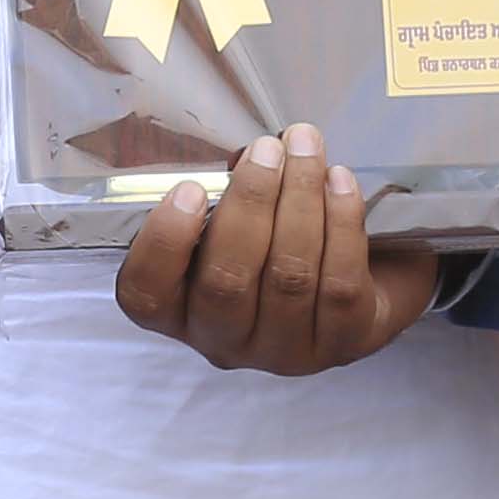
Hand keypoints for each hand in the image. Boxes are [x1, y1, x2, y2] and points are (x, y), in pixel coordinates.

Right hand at [115, 127, 438, 376]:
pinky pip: (340, 282)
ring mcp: (284, 351)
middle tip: (267, 150)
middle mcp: (225, 341)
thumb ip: (222, 202)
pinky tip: (340, 180)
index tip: (191, 188)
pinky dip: (342, 222)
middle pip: (226, 280)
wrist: (352, 294)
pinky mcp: (341, 344)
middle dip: (249, 202)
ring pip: (288, 275)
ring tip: (306, 147)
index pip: (147, 294)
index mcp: (179, 312)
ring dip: (299, 199)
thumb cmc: (272, 248)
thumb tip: (248, 157)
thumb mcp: (231, 230)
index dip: (164, 243)